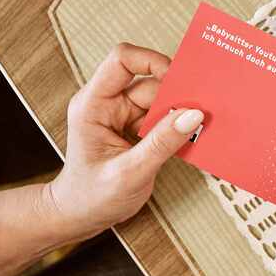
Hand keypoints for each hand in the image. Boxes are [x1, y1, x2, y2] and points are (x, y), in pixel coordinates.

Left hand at [43, 43, 200, 239]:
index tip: (178, 80)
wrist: (79, 215)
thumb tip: (194, 115)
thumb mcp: (129, 173)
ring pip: (161, 99)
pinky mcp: (135, 126)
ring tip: (193, 134)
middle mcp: (107, 103)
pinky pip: (164, 115)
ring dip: (179, 114)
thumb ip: (161, 143)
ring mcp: (122, 114)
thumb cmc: (91, 197)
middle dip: (175, 97)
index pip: (122, 60)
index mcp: (93, 105)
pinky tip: (185, 141)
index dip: (152, 61)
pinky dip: (177, 125)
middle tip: (197, 116)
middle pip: (150, 82)